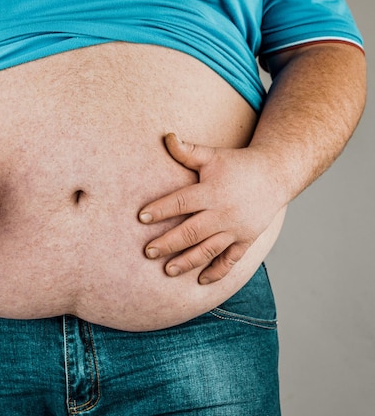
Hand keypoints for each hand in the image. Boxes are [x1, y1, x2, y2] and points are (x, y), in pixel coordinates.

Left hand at [139, 133, 285, 283]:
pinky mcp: (246, 239)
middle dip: (168, 243)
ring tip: (168, 270)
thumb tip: (167, 136)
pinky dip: (217, 272)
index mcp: (211, 192)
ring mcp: (235, 229)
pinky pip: (230, 260)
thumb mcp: (213, 155)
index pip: (181, 202)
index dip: (160, 209)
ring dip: (188, 261)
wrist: (276, 174)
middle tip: (148, 252)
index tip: (141, 217)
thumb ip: (188, 151)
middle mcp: (223, 213)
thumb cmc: (237, 164)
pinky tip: (201, 281)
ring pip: (208, 250)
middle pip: (191, 232)